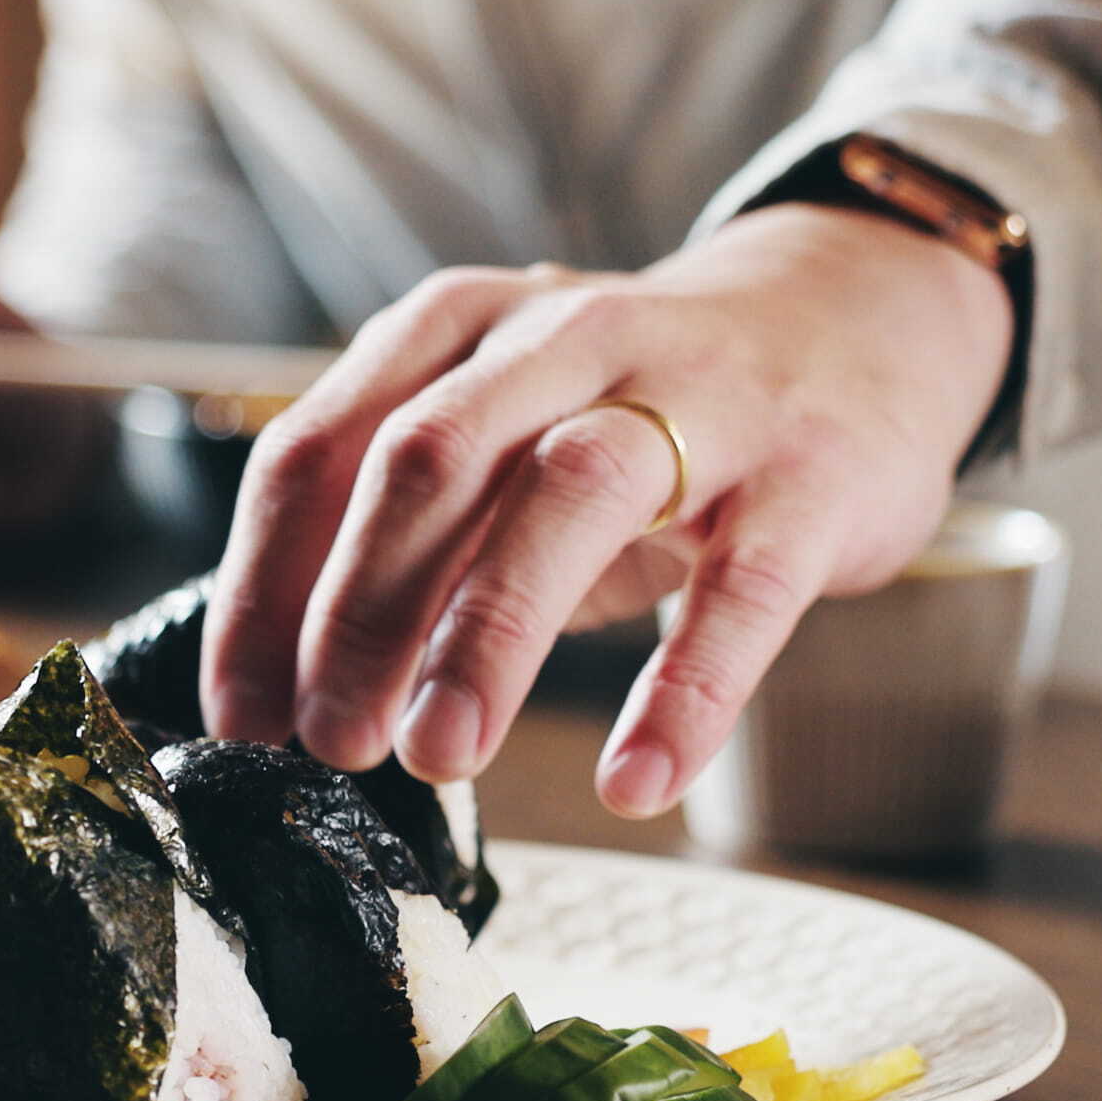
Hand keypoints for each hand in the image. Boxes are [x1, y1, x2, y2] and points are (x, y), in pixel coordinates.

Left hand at [198, 203, 1009, 817]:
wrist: (857, 318)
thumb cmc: (640, 410)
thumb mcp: (508, 438)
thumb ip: (413, 538)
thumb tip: (291, 690)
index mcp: (461, 328)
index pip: (321, 448)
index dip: (265, 590)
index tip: (243, 716)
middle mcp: (567, 337)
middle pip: (428, 460)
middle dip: (359, 611)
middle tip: (329, 743)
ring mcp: (699, 397)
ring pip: (572, 494)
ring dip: (490, 634)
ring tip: (440, 759)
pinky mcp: (811, 474)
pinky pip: (744, 588)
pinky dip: (684, 692)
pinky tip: (636, 782)